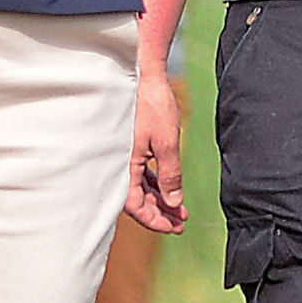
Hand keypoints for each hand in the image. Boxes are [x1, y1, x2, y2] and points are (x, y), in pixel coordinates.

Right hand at [128, 67, 187, 235]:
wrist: (140, 75)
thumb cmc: (151, 105)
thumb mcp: (167, 142)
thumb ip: (170, 174)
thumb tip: (174, 202)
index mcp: (123, 165)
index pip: (134, 205)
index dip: (154, 220)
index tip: (174, 227)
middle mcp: (120, 163)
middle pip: (137, 200)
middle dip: (160, 214)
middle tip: (181, 223)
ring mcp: (125, 155)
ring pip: (141, 188)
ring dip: (160, 200)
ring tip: (181, 211)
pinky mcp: (132, 147)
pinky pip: (142, 174)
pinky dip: (156, 184)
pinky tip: (171, 191)